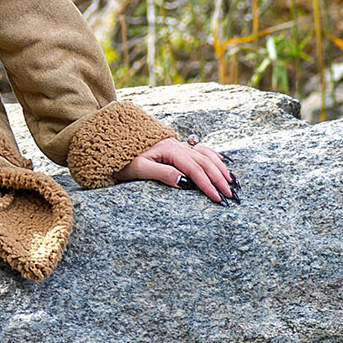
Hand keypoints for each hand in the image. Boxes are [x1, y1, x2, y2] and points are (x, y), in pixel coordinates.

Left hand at [114, 135, 238, 203]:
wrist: (108, 144)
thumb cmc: (121, 160)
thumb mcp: (138, 169)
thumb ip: (162, 173)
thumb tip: (185, 182)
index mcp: (167, 149)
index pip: (193, 169)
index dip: (207, 184)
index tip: (218, 198)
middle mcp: (175, 144)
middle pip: (204, 162)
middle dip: (219, 180)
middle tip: (232, 196)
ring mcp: (177, 144)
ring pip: (205, 155)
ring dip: (220, 169)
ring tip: (234, 183)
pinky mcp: (175, 147)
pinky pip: (200, 149)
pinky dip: (213, 156)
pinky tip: (224, 161)